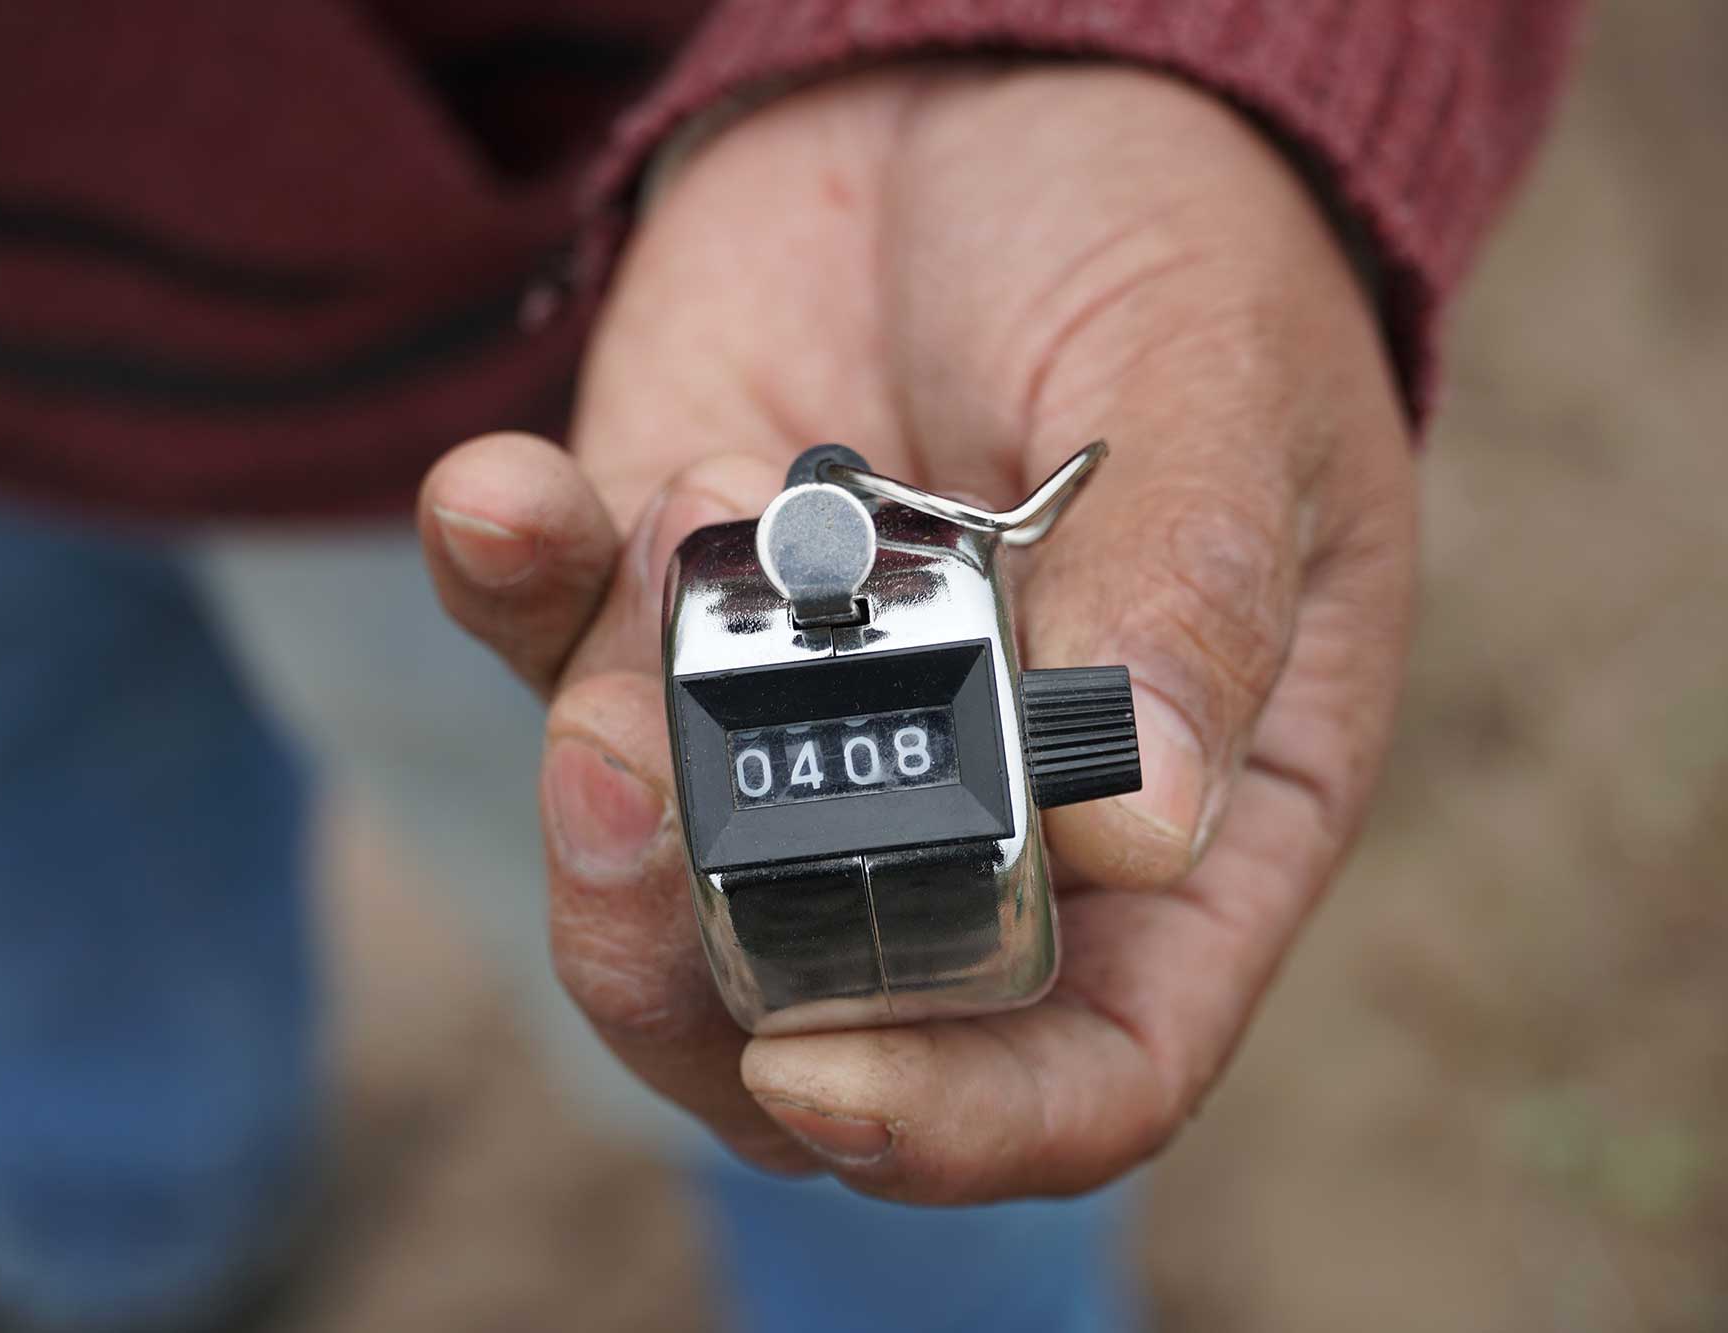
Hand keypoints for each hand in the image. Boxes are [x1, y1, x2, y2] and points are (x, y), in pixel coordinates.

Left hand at [420, 64, 1415, 1202]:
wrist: (1002, 92)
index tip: (825, 1076)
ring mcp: (798, 710)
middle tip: (627, 790)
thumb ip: (1182, 605)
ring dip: (593, 769)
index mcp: (1174, 817)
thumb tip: (1132, 837)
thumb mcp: (1223, 393)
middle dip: (691, 960)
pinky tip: (507, 491)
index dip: (965, 1123)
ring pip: (652, 878)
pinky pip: (545, 645)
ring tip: (634, 554)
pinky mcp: (662, 594)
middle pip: (820, 1011)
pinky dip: (504, 579)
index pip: (1088, 1066)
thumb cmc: (1177, 239)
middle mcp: (975, 805)